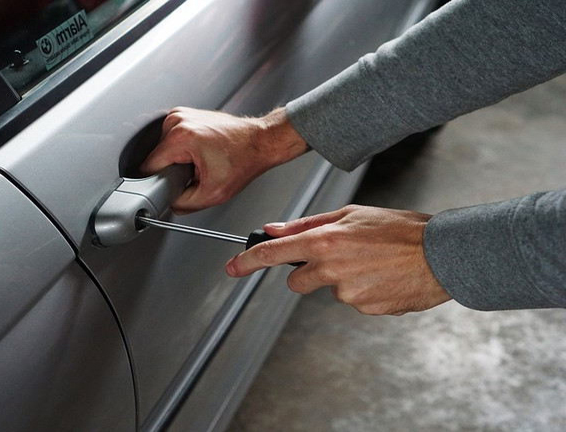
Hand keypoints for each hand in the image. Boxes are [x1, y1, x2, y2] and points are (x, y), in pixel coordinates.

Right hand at [140, 107, 307, 213]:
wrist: (260, 142)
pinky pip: (172, 140)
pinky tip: (200, 153)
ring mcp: (181, 115)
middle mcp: (177, 120)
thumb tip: (168, 203)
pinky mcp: (185, 115)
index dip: (158, 182)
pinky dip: (182, 150)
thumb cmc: (243, 160)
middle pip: (157, 158)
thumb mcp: (212, 194)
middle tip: (195, 173)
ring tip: (199, 162)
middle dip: (172, 170)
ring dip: (177, 160)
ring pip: (163, 149)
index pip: (149, 166)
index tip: (172, 186)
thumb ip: (183, 204)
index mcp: (180, 137)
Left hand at [225, 205, 451, 314]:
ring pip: (328, 289)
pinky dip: (363, 291)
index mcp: (324, 241)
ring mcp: (347, 293)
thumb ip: (308, 223)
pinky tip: (383, 277)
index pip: (273, 254)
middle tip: (339, 257)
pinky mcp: (364, 309)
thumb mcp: (351, 214)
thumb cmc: (401, 229)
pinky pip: (352, 300)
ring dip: (342, 279)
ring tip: (372, 263)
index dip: (247, 261)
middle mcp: (331, 269)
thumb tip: (275, 229)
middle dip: (308, 272)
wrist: (442, 255)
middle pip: (296, 281)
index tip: (233, 268)